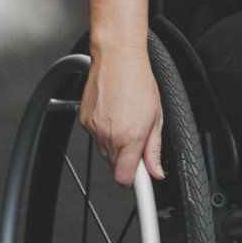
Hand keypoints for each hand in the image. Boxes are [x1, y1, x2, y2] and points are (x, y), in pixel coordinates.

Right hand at [79, 45, 165, 188]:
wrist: (117, 58)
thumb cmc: (139, 81)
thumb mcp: (156, 116)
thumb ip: (154, 148)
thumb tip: (156, 172)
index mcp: (130, 137)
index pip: (125, 178)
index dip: (134, 183)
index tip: (140, 184)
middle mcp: (110, 135)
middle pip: (116, 167)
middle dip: (127, 160)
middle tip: (137, 139)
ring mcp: (94, 129)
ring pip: (105, 152)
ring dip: (116, 145)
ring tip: (125, 120)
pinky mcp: (84, 121)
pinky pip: (95, 137)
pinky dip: (104, 132)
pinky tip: (113, 114)